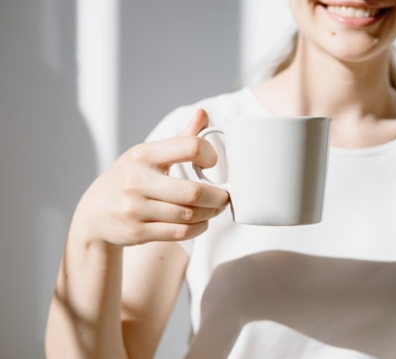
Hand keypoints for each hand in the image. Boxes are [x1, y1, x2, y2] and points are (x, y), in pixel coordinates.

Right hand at [69, 109, 228, 246]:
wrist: (93, 215)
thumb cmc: (128, 179)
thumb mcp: (146, 154)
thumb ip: (180, 139)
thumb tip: (204, 114)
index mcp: (143, 155)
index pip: (190, 146)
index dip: (210, 155)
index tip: (212, 164)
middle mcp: (137, 181)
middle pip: (193, 192)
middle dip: (218, 197)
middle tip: (225, 197)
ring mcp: (135, 209)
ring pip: (189, 215)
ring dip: (210, 214)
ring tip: (215, 209)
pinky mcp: (137, 232)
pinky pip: (180, 233)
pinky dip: (198, 228)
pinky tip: (201, 222)